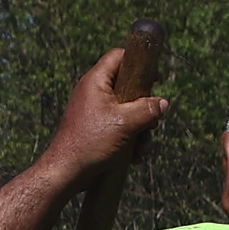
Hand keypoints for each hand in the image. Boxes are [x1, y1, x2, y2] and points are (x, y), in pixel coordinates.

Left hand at [38, 44, 170, 185]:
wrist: (66, 173)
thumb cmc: (91, 143)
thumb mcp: (126, 123)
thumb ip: (148, 109)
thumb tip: (162, 104)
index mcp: (96, 81)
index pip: (119, 56)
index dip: (139, 63)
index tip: (154, 78)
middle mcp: (93, 93)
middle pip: (129, 88)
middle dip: (144, 108)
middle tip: (151, 122)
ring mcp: (94, 112)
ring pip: (127, 112)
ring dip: (140, 130)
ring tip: (140, 147)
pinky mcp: (96, 130)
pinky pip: (119, 128)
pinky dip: (129, 140)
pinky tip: (133, 156)